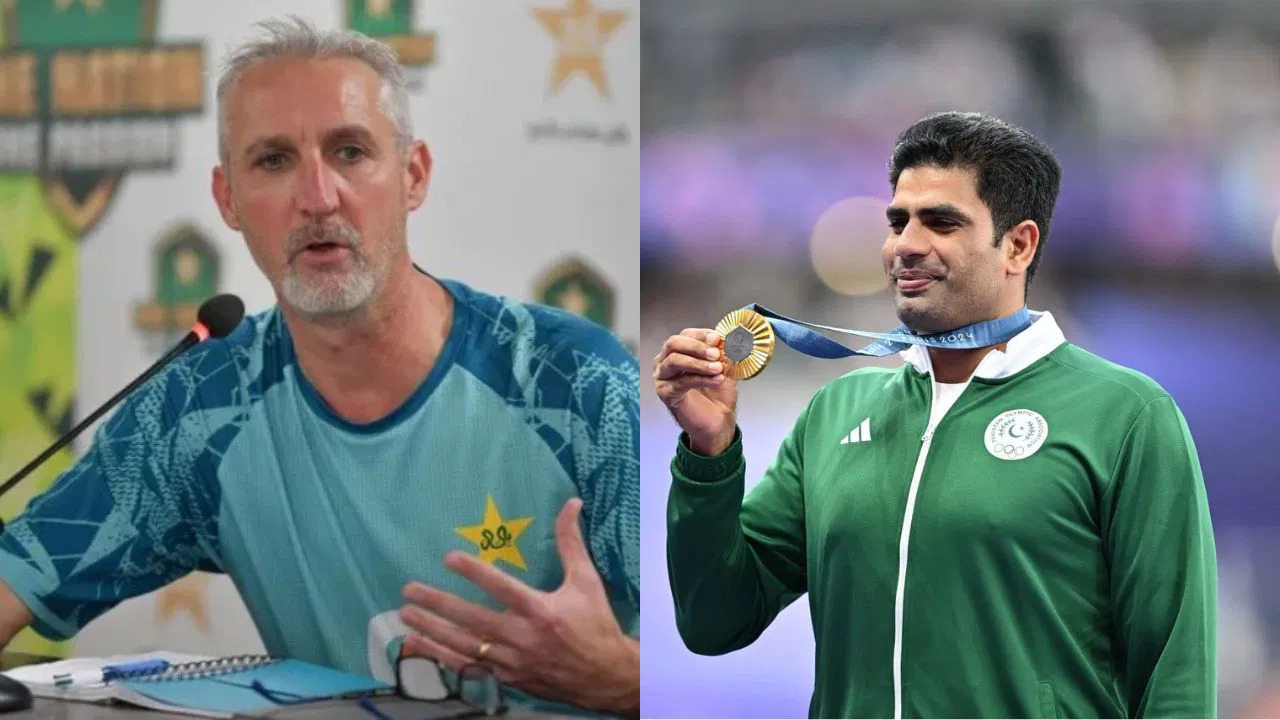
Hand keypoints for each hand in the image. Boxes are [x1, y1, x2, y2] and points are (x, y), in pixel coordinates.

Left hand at [399, 499, 638, 716]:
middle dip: (438, 605)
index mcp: (541, 611)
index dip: (474, 572)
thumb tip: (571, 503)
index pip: (502, 588)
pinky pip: (467, 669)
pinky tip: (418, 647)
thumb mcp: (587, 581)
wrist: (606, 677)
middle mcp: (522, 638)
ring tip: (405, 616)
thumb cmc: (596, 624)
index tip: (449, 558)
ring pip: (463, 646)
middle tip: (410, 591)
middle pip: (472, 620)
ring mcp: (511, 662)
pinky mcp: (507, 678)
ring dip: (432, 631)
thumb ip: (571, 543)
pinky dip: (441, 658)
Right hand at [653, 328, 738, 454]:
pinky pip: (681, 381)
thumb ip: (724, 353)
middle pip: (674, 344)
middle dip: (697, 346)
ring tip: (718, 368)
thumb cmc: (718, 395)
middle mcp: (665, 362)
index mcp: (679, 352)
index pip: (685, 335)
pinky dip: (701, 379)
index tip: (717, 339)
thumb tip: (729, 339)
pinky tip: (717, 380)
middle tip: (716, 353)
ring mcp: (662, 377)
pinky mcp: (665, 393)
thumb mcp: (725, 367)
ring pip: (674, 361)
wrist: (718, 422)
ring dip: (698, 363)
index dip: (701, 335)